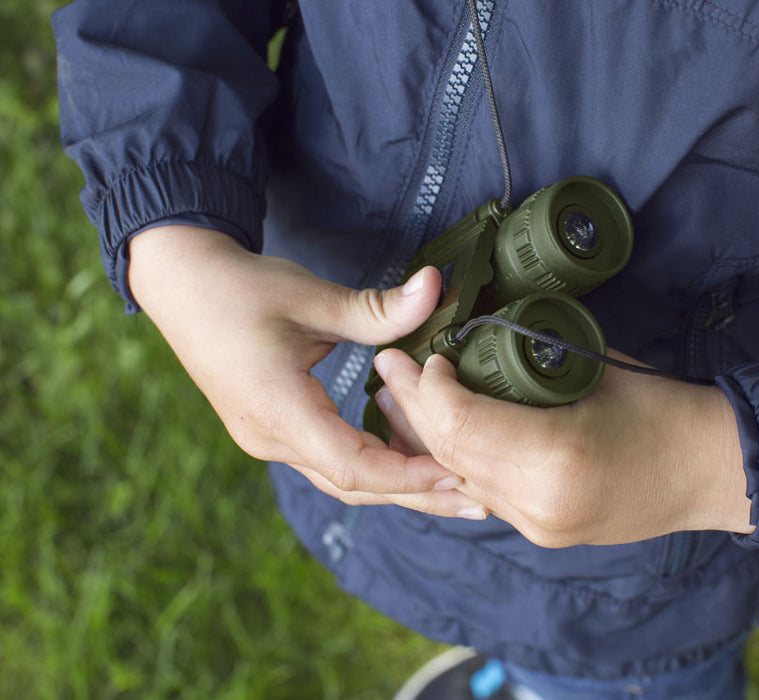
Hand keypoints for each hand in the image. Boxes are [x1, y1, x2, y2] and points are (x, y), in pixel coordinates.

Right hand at [128, 225, 485, 517]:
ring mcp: (268, 439)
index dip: (411, 477)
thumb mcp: (309, 296)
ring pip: (343, 478)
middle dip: (418, 496)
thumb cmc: (238, 287)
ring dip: (399, 484)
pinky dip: (374, 462)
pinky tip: (411, 453)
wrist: (180, 282)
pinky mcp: (273, 429)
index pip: (355, 466)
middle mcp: (270, 439)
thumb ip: (377, 307)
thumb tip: (437, 286)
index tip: (461, 476)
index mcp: (277, 412)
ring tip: (456, 488)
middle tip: (478, 504)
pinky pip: (330, 459)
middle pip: (356, 485)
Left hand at [373, 348, 755, 546]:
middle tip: (386, 368)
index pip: (460, 423)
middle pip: (448, 453)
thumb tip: (476, 337)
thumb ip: (530, 357)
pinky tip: (437, 436)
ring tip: (394, 402)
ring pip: (457, 477)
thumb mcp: (596, 369)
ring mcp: (538, 525)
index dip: (430, 387)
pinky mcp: (541, 530)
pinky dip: (454, 461)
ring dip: (422, 438)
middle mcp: (537, 503)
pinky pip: (480, 491)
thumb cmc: (666, 409)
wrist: (715, 472)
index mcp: (555, 459)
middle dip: (411, 408)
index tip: (425, 354)